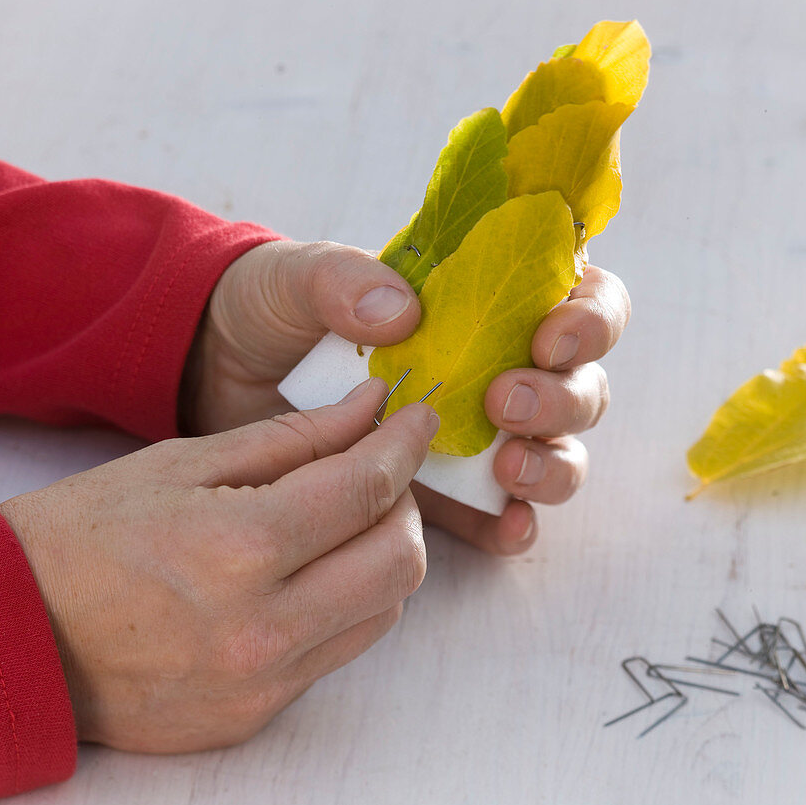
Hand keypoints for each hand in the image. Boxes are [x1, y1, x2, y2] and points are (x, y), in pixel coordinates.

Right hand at [0, 380, 434, 751]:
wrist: (7, 633)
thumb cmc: (81, 535)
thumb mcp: (181, 462)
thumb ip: (291, 438)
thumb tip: (368, 408)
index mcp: (239, 548)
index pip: (367, 490)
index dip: (406, 444)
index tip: (419, 418)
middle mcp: (262, 628)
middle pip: (400, 561)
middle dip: (405, 504)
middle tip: (378, 472)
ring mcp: (260, 684)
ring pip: (382, 612)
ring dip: (381, 556)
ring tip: (340, 523)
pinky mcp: (251, 717)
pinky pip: (334, 653)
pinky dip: (340, 604)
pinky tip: (302, 575)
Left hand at [185, 240, 629, 556]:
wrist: (218, 375)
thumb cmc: (269, 311)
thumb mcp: (296, 278)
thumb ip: (342, 280)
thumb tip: (401, 312)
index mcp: (478, 300)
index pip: (574, 298)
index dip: (587, 318)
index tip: (548, 338)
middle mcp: (492, 367)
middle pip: (579, 386)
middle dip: (562, 398)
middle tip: (506, 403)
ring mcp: (472, 434)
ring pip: (557, 453)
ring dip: (551, 463)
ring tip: (506, 466)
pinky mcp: (440, 491)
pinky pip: (501, 515)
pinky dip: (515, 523)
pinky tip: (505, 525)